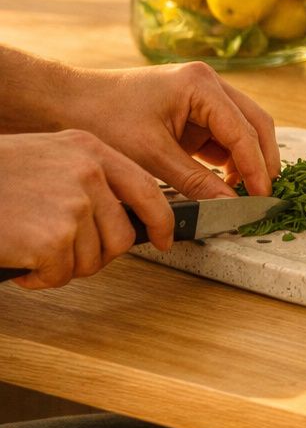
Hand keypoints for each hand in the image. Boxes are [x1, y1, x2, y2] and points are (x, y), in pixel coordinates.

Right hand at [0, 131, 173, 288]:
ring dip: (62, 267)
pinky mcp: (53, 238)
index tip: (165, 239)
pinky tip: (17, 260)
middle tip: (60, 254)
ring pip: (93, 260)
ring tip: (30, 250)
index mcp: (89, 149)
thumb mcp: (47, 157)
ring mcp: (73, 204)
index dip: (161, 221)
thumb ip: (87, 178)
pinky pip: (61, 275)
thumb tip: (123, 216)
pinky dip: (38, 278)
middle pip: (122, 236)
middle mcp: (87, 173)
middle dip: (95, 256)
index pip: (148, 190)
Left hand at [57, 62, 279, 198]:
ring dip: (246, 160)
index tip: (262, 196)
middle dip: (261, 160)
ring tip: (241, 192)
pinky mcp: (194, 111)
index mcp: (200, 85)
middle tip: (261, 195)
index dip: (256, 167)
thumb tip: (229, 206)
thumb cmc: (103, 118)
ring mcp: (203, 96)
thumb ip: (195, 181)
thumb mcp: (151, 155)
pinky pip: (223, 136)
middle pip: (255, 124)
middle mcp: (209, 85)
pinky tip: (224, 182)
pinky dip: (228, 159)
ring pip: (244, 130)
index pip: (243, 131)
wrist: (67, 104)